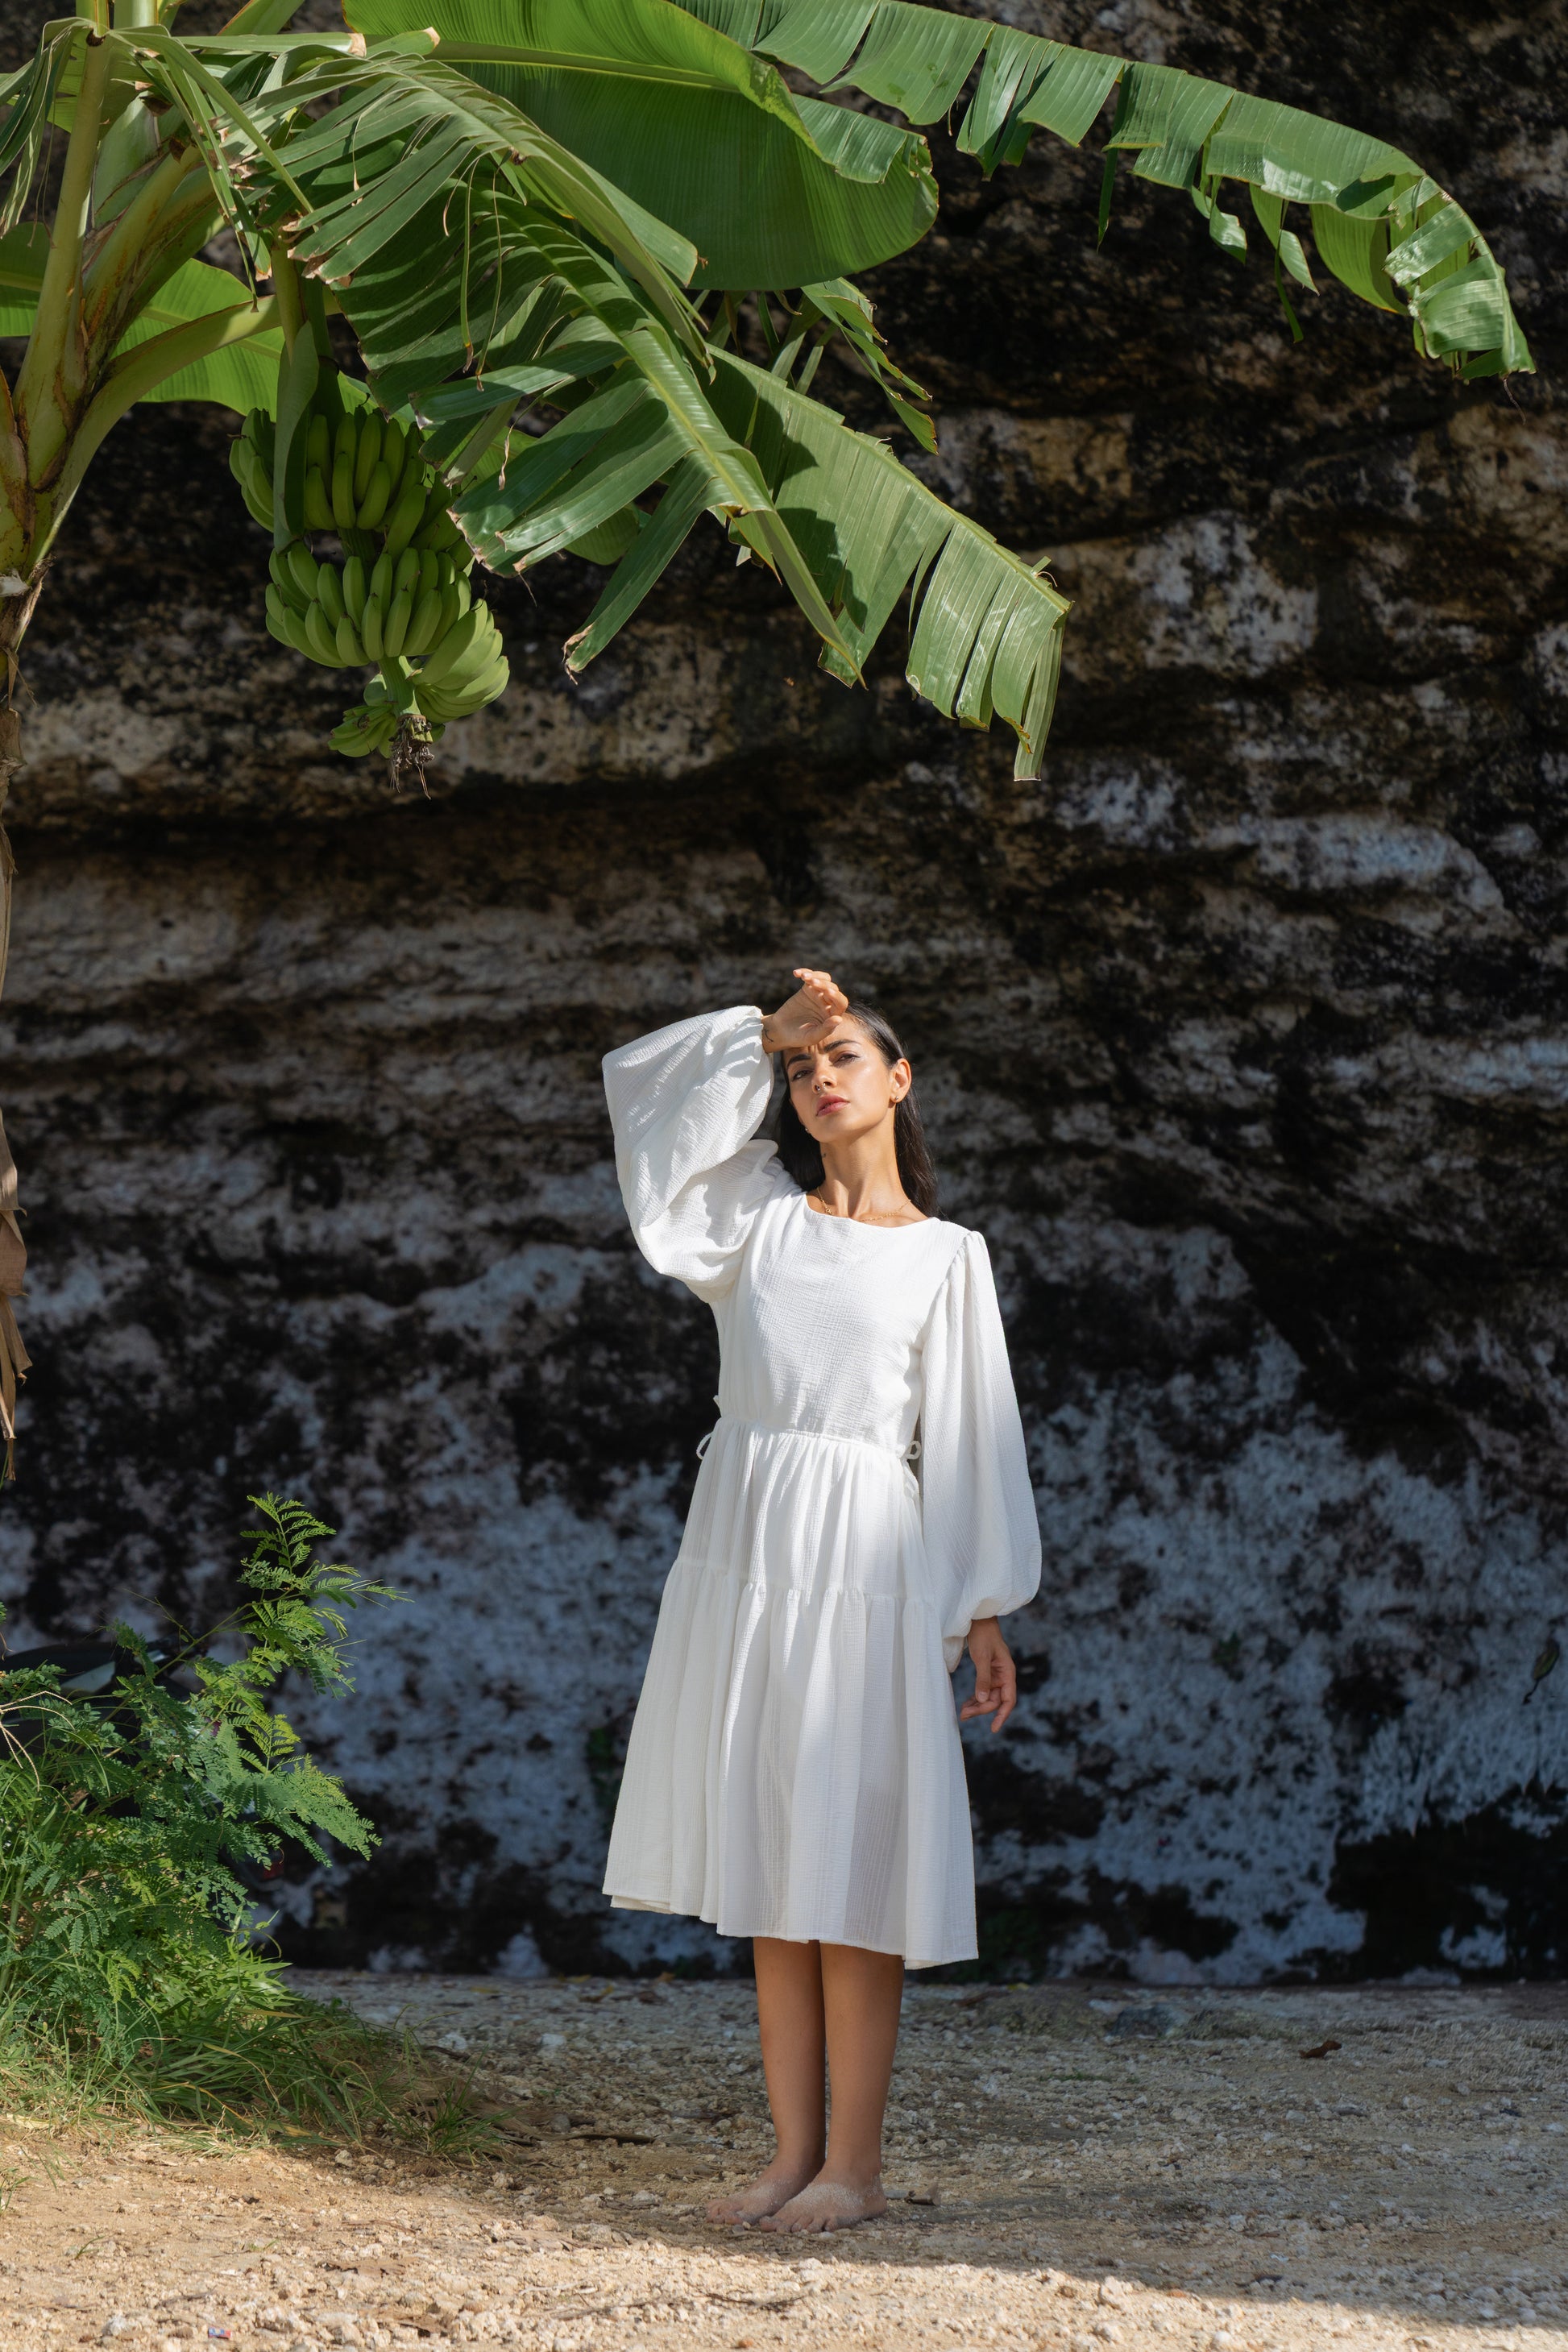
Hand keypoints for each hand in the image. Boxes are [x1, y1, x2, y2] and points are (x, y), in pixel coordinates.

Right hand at [760, 968, 847, 1054]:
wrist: (781, 1031)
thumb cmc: (798, 1037)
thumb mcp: (811, 1036)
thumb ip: (825, 1029)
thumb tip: (839, 1019)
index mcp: (833, 1015)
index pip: (841, 1002)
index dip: (836, 996)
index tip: (827, 992)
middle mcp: (828, 1003)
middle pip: (832, 988)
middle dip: (823, 984)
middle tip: (812, 983)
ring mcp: (818, 995)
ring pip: (824, 979)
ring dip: (816, 976)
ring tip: (804, 977)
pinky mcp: (807, 989)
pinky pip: (810, 977)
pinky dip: (805, 972)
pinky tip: (796, 973)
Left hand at [959, 1618, 1016, 1732]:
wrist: (979, 1620)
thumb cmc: (983, 1635)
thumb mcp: (981, 1657)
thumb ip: (983, 1679)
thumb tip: (982, 1701)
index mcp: (1007, 1672)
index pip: (1008, 1700)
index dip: (1002, 1715)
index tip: (993, 1728)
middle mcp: (1003, 1676)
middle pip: (995, 1700)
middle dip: (981, 1709)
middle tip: (963, 1715)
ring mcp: (995, 1675)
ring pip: (988, 1697)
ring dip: (977, 1705)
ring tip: (962, 1713)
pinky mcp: (987, 1672)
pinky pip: (983, 1690)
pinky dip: (975, 1697)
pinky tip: (966, 1704)